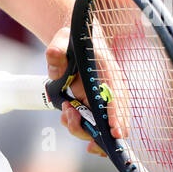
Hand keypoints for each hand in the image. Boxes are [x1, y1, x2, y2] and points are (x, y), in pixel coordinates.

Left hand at [45, 26, 125, 156]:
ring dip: (82, 128)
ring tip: (65, 111)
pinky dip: (79, 127)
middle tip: (71, 117)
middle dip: (95, 130)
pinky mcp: (95, 107)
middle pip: (114, 119)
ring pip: (102, 127)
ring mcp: (104, 100)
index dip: (117, 114)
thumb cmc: (72, 42)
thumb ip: (56, 51)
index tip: (114, 131)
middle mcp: (112, 89)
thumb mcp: (62, 40)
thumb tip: (55, 67)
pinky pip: (92, 126)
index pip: (117, 95)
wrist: (74, 44)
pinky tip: (66, 115)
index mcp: (109, 71)